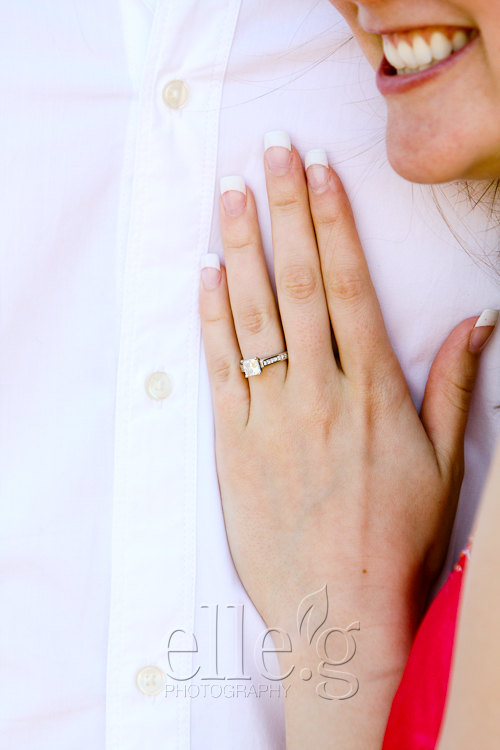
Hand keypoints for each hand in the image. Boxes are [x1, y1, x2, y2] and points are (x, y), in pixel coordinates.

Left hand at [199, 137, 489, 746]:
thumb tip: (478, 320)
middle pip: (301, 282)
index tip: (324, 172)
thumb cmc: (398, 538)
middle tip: (273, 151)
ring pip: (254, 314)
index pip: (352, 285)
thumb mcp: (445, 462)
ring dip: (242, 247)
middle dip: (287, 209)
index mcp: (373, 390)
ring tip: (232, 192)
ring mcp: (271, 414)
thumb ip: (455, 385)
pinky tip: (204, 273)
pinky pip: (219, 367)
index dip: (336, 222)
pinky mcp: (233, 442)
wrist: (342, 610)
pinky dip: (210, 317)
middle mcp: (320, 391)